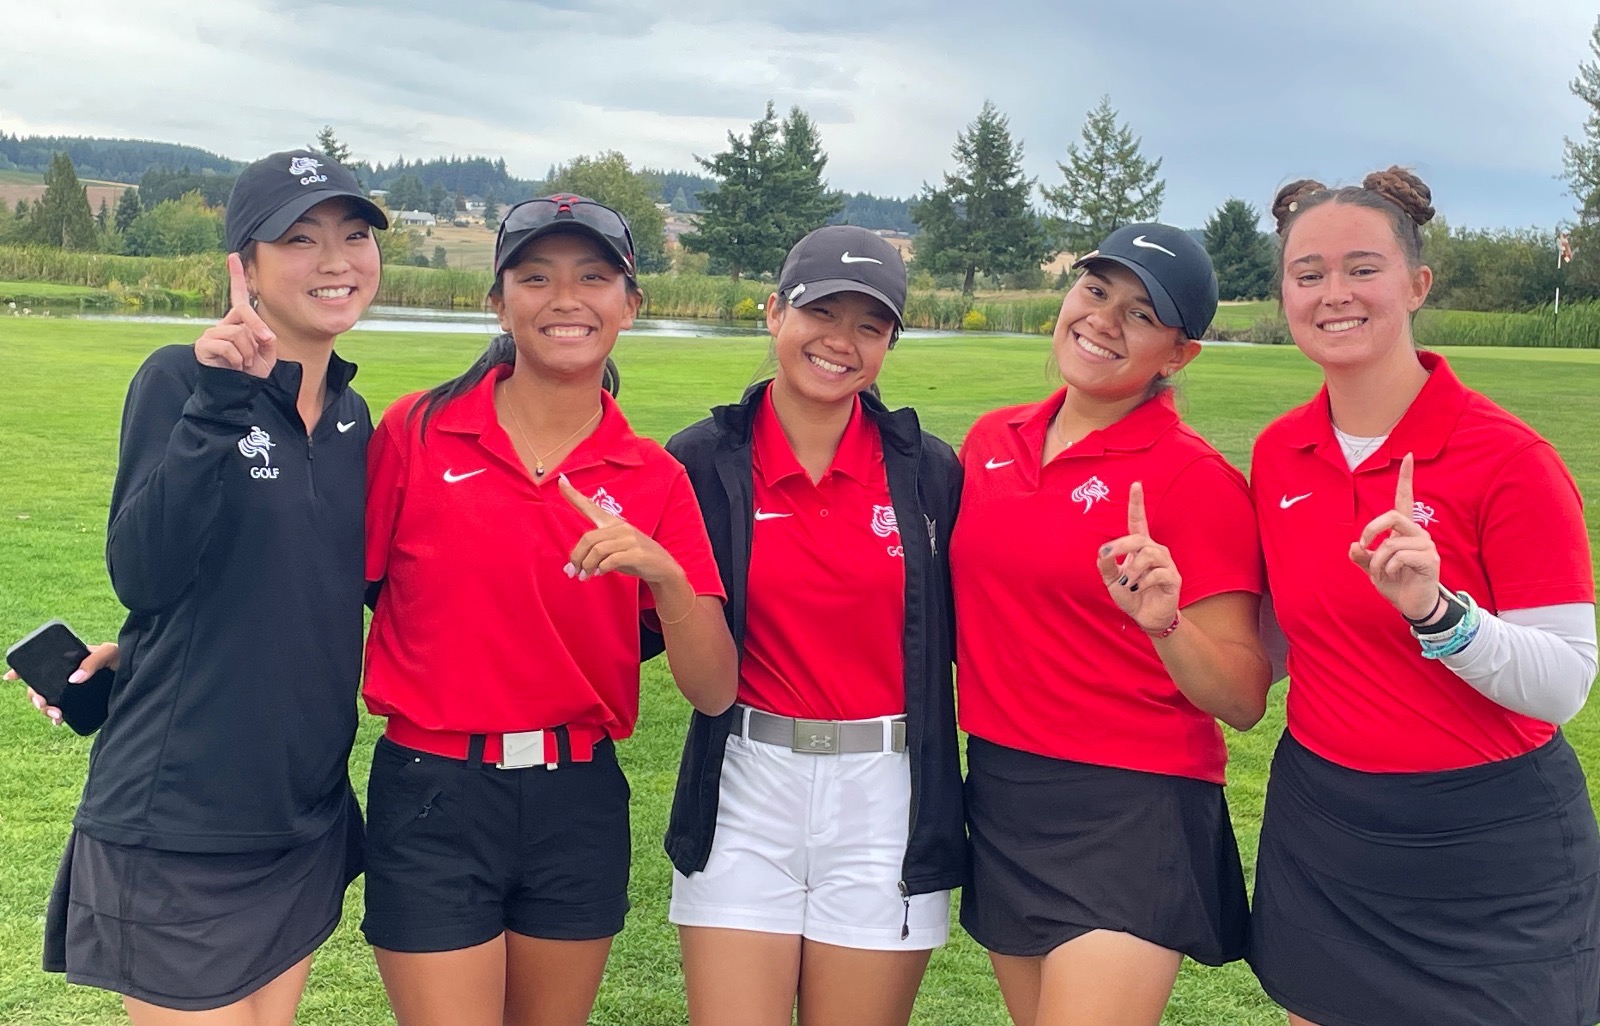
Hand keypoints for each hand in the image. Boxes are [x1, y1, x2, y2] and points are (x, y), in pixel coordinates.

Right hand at [5, 642, 117, 726]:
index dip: (22, 670)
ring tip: (57, 716)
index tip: (10, 676)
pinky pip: (63, 711)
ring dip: (45, 709)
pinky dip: (57, 718)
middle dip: (35, 697)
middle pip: (40, 686)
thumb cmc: (126, 657)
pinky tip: (61, 721)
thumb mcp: (110, 653)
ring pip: (49, 700)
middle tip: (44, 705)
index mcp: (70, 660)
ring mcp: (74, 691)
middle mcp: (68, 675)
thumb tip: (74, 679)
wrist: (143, 675)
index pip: (41, 664)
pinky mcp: (82, 703)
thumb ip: (93, 661)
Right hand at [194, 253, 276, 377]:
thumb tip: (260, 332)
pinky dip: (237, 359)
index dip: (236, 276)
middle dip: (259, 327)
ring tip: (243, 362)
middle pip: (245, 312)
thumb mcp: (267, 353)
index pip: (239, 296)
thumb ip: (266, 338)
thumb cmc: (251, 371)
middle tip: (266, 342)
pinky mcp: (203, 345)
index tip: (233, 256)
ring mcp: (211, 333)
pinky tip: (234, 365)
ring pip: (239, 333)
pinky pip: (228, 346)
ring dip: (248, 352)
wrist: (236, 391)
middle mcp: (223, 324)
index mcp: (239, 322)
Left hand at [558, 473, 685, 586]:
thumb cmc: (635, 558)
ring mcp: (630, 540)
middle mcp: (621, 528)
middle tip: (573, 572)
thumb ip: (595, 551)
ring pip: (597, 550)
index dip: (574, 496)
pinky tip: (600, 573)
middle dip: (577, 557)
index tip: (561, 481)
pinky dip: (601, 569)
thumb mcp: (615, 548)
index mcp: (613, 523)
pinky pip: (611, 560)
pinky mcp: (637, 553)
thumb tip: (573, 565)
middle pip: (588, 539)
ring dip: (587, 566)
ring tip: (585, 576)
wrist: (663, 568)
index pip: (590, 507)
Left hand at [1097, 481, 1181, 633]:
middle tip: (1106, 558)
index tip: (1136, 484)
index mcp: (1140, 547)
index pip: (1138, 521)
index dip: (1137, 503)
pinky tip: (1138, 589)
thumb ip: (1105, 567)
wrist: (1146, 617)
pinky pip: (1158, 573)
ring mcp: (1166, 564)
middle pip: (1139, 538)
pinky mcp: (1173, 578)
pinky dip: (1143, 582)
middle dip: (1120, 546)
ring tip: (1127, 583)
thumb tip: (1101, 554)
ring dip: (1132, 570)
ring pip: (1149, 554)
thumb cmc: (1130, 594)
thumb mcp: (1111, 581)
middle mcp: (1154, 550)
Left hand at [1349, 453, 1440, 619]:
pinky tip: (1393, 576)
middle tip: (1363, 546)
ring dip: (1378, 561)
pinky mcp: (1430, 560)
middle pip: (1393, 515)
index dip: (1406, 478)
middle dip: (1371, 529)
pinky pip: (1400, 557)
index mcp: (1404, 530)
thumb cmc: (1396, 582)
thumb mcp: (1373, 567)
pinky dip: (1387, 569)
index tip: (1408, 456)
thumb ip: (1362, 556)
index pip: (1405, 499)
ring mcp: (1426, 546)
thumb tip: (1353, 546)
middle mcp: (1417, 534)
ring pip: (1391, 542)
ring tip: (1381, 573)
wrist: (1412, 604)